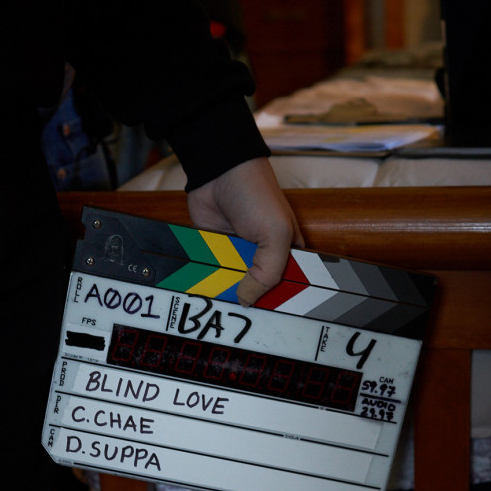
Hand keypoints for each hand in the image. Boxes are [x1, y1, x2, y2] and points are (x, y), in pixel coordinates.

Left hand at [187, 158, 304, 306]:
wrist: (219, 171)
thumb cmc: (257, 196)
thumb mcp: (275, 235)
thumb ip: (268, 273)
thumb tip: (247, 302)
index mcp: (288, 253)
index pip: (288, 286)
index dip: (281, 302)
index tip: (272, 320)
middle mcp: (264, 257)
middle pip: (258, 291)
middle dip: (249, 302)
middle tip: (240, 318)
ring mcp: (238, 255)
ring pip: (232, 286)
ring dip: (225, 294)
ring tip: (218, 304)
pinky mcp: (214, 252)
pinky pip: (211, 274)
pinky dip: (206, 282)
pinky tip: (202, 292)